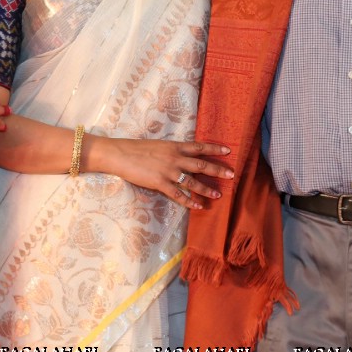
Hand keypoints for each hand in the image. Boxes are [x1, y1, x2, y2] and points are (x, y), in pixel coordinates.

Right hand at [89, 137, 233, 209]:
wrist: (120, 154)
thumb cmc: (137, 148)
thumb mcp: (159, 145)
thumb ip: (172, 151)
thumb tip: (183, 155)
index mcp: (175, 146)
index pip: (199, 147)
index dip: (214, 149)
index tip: (228, 150)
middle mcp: (175, 158)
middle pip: (201, 165)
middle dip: (217, 170)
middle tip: (231, 175)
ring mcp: (168, 171)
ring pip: (192, 181)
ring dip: (206, 189)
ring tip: (218, 195)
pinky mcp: (160, 183)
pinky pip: (178, 194)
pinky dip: (189, 201)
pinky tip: (198, 206)